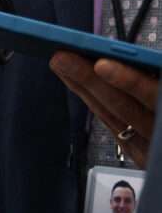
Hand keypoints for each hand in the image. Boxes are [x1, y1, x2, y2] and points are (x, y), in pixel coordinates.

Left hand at [52, 52, 158, 166]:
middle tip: (62, 57)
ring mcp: (151, 151)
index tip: (102, 64)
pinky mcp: (142, 155)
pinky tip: (74, 82)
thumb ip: (156, 77)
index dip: (130, 82)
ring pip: (113, 118)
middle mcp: (161, 136)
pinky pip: (113, 125)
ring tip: (60, 62)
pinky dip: (93, 102)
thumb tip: (136, 60)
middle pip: (125, 109)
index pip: (155, 97)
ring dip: (84, 89)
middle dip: (91, 81)